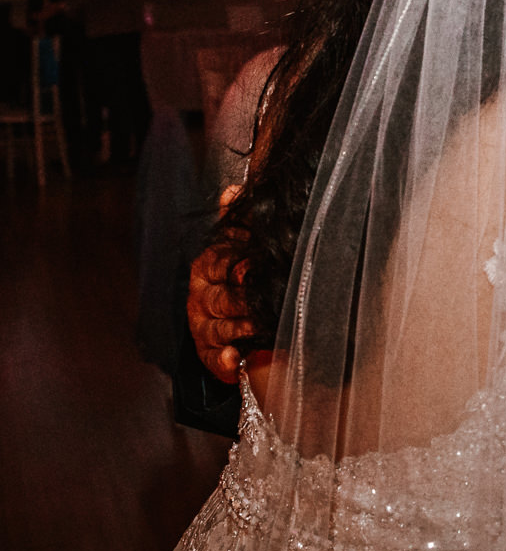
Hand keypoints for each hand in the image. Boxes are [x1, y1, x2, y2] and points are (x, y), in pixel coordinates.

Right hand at [187, 186, 255, 383]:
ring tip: (255, 328)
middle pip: (217, 298)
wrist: (258, 314)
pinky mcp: (210, 353)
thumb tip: (233, 190)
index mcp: (210, 266)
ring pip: (216, 327)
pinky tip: (234, 358)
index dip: (235, 266)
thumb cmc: (252, 274)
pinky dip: (222, 360)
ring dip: (236, 329)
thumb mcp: (247, 244)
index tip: (250, 270)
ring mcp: (204, 325)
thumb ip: (240, 220)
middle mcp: (202, 296)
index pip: (218, 264)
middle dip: (239, 301)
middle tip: (258, 302)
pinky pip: (211, 358)